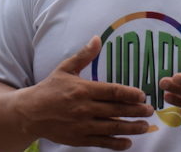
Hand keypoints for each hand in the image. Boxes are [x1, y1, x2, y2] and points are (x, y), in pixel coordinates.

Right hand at [15, 36, 153, 149]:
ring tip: (145, 127)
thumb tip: (97, 38)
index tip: (142, 95)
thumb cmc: (49, 88)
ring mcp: (82, 125)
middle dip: (135, 111)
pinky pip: (101, 142)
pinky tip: (128, 142)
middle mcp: (84, 108)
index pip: (112, 92)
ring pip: (112, 128)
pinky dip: (116, 143)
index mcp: (83, 89)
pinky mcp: (79, 138)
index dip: (129, 94)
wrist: (30, 112)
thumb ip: (84, 56)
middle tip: (150, 111)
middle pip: (116, 110)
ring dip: (131, 128)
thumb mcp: (65, 68)